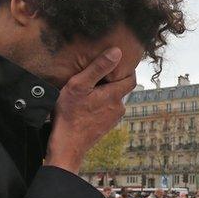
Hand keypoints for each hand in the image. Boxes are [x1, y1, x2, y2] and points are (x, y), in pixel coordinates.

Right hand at [46, 48, 136, 173]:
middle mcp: (118, 107)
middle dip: (111, 81)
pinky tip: (86, 106)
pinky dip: (100, 105)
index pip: (131, 78)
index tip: (112, 64)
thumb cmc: (70, 114)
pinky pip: (107, 110)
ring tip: (88, 92)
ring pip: (113, 100)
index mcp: (114, 95)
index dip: (124, 69)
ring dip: (104, 94)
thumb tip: (117, 52)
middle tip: (94, 76)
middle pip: (121, 88)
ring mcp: (113, 119)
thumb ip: (98, 68)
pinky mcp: (106, 127)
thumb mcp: (79, 85)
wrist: (67, 146)